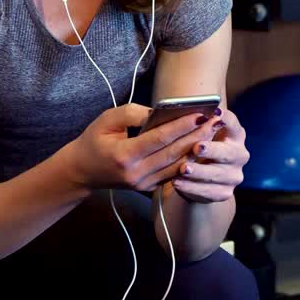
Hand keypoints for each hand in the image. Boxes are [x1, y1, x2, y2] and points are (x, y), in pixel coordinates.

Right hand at [64, 104, 223, 192]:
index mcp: (124, 155)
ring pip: (176, 165)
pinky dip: (188, 160)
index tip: (200, 113)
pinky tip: (201, 147)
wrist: (83, 171)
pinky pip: (172, 173)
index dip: (181, 126)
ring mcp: (143, 184)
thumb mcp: (106, 119)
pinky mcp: (148, 188)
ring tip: (213, 131)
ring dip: (197, 147)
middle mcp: (136, 173)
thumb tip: (158, 112)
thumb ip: (132, 113)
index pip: (159, 139)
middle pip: (173, 153)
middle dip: (197, 135)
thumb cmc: (93, 141)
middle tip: (215, 120)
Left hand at [171, 107, 248, 203]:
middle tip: (196, 147)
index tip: (216, 112)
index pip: (233, 124)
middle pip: (228, 152)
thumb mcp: (202, 134)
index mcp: (235, 135)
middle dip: (212, 150)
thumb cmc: (200, 148)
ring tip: (182, 169)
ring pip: (216, 174)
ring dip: (198, 172)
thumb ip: (198, 124)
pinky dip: (191, 187)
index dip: (226, 118)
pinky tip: (177, 182)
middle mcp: (239, 155)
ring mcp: (234, 175)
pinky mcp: (225, 192)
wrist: (202, 178)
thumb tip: (182, 110)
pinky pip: (208, 191)